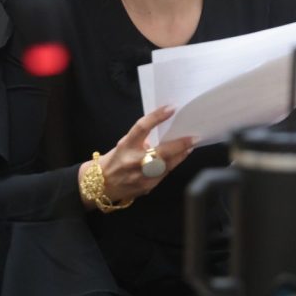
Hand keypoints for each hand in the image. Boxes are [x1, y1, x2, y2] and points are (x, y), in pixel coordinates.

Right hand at [79, 106, 193, 205]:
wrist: (101, 185)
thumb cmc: (114, 160)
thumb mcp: (123, 144)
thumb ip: (141, 138)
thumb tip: (163, 131)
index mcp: (126, 146)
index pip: (142, 127)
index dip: (157, 117)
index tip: (171, 108)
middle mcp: (134, 161)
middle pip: (162, 152)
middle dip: (180, 144)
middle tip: (194, 137)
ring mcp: (141, 176)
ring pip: (167, 165)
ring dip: (181, 155)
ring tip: (191, 146)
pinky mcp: (147, 187)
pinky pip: (164, 175)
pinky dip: (173, 165)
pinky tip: (180, 157)